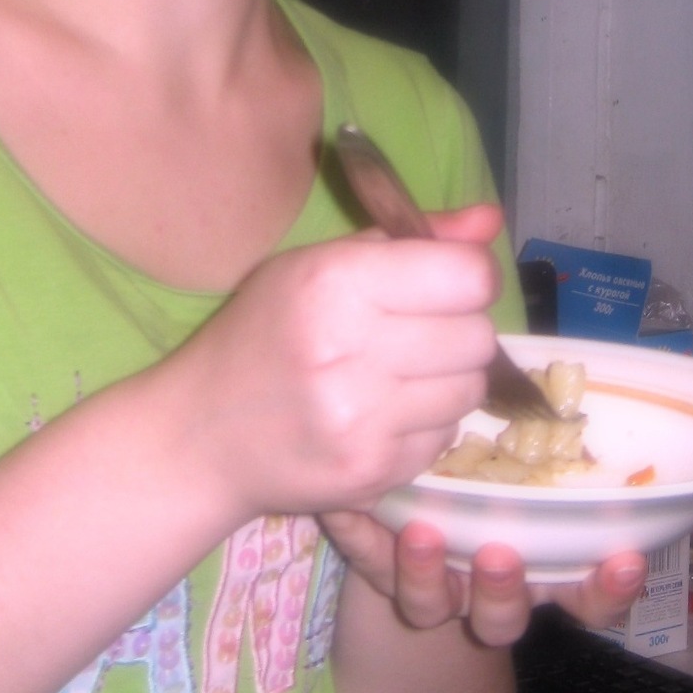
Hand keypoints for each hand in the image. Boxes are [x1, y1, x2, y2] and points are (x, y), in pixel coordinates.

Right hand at [177, 204, 503, 523]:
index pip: (467, 276)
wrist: (202, 433)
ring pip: (470, 390)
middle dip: (457, 332)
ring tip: (396, 378)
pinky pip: (445, 438)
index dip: (467, 278)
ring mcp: (361, 418)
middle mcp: (349, 349)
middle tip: (414, 337)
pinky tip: (380, 418)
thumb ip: (408, 240)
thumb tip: (489, 222)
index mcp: (334, 282)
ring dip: (446, 381)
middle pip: (477, 335)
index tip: (444, 287)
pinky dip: (423, 426)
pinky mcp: (372, 471)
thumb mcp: (316, 266)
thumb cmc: (262, 335)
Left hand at [319, 513, 649, 646]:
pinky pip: (362, 557)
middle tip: (500, 555)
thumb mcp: (566, 515)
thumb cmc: (505, 525)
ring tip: (418, 533)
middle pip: (504, 610)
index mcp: (540, 579)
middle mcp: (487, 594)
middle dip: (505, 587)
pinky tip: (341, 505)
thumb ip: (636, 508)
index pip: (586, 600)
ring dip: (424, 571)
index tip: (619, 562)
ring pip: (431, 598)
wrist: (405, 623)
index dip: (605, 588)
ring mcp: (431, 591)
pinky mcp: (375, 573)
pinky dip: (352, 529)